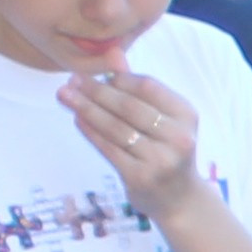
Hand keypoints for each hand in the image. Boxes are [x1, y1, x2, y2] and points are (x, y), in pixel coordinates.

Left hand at [55, 68, 212, 217]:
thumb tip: (112, 52)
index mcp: (186, 115)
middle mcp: (178, 137)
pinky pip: (108, 148)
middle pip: (128, 106)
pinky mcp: (141, 177)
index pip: (148, 87)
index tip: (93, 73)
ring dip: (86, 109)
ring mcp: (160, 159)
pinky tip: (77, 119)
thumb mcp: (162, 117)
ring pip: (115, 127)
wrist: (179, 198)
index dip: (118, 78)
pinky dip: (90, 131)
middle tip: (71, 81)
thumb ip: (137, 87)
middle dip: (95, 91)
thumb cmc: (167, 149)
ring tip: (65, 96)